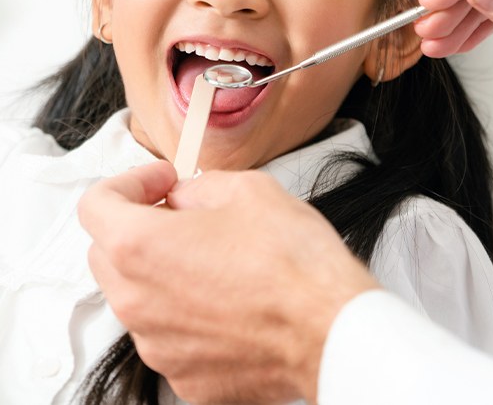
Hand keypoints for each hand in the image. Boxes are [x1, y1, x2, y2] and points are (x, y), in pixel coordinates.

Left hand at [78, 162, 378, 403]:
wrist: (331, 329)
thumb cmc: (293, 263)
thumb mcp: (245, 189)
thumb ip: (196, 187)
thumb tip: (183, 199)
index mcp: (140, 247)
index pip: (96, 204)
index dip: (129, 183)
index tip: (160, 184)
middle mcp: (137, 302)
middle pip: (106, 251)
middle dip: (137, 225)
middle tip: (180, 213)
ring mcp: (157, 345)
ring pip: (135, 294)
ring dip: (159, 269)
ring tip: (211, 256)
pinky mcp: (183, 375)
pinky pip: (166, 332)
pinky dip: (182, 310)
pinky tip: (225, 296)